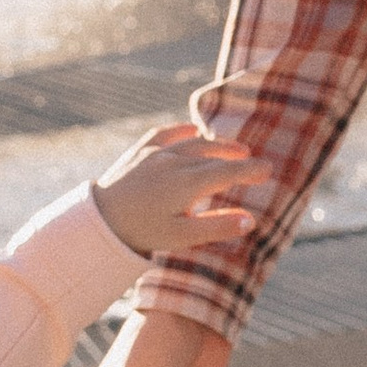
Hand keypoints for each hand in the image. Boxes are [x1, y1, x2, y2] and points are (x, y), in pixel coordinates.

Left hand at [92, 121, 265, 261]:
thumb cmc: (141, 232)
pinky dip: (182, 131)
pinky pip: (165, 134)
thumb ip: (217, 227)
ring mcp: (156, 154)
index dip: (251, 171)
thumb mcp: (182, 237)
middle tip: (255, 163)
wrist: (98, 220)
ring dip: (216, 145)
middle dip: (237, 158)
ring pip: (194, 144)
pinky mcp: (139, 151)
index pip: (228, 173)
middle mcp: (175, 163)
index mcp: (188, 184)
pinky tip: (192, 129)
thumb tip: (251, 220)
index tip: (268, 170)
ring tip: (234, 149)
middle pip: (214, 156)